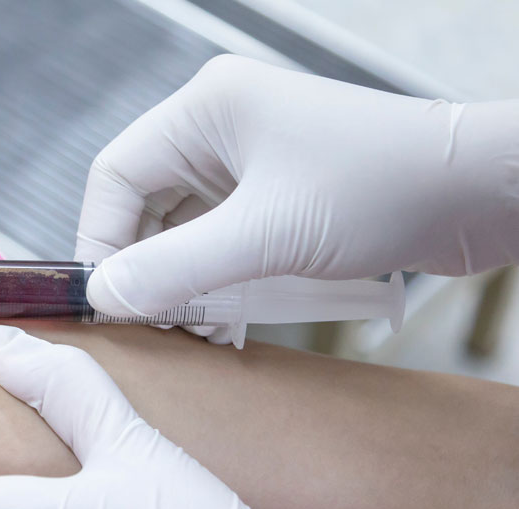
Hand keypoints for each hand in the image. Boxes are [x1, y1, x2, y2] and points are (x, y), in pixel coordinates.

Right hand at [78, 54, 518, 321]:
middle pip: (145, 204)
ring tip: (196, 327)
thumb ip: (175, 268)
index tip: (104, 298)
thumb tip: (102, 296)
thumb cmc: (380, 189)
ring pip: (182, 227)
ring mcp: (252, 159)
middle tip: (151, 322)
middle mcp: (221, 126)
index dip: (100, 239)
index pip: (115, 175)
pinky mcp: (278, 192)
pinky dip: (216, 278)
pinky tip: (225, 318)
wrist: (480, 194)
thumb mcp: (265, 237)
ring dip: (183, 281)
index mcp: (207, 109)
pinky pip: (221, 238)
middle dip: (145, 268)